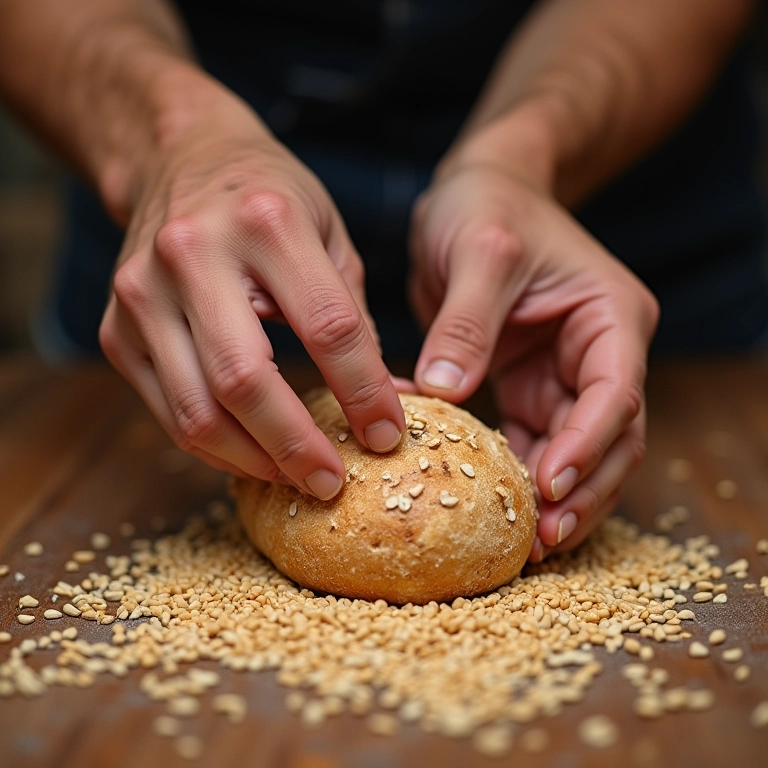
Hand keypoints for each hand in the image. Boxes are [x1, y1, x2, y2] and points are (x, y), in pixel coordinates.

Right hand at [99, 87, 403, 497]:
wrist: (180, 159)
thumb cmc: (270, 199)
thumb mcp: (330, 235)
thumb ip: (353, 317)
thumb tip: (380, 403)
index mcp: (266, 222)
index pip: (327, 329)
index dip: (363, 393)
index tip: (388, 435)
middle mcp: (193, 255)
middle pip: (245, 381)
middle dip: (296, 447)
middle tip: (333, 482)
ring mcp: (143, 294)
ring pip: (196, 410)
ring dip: (252, 461)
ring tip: (294, 477)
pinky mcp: (115, 328)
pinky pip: (168, 410)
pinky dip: (213, 447)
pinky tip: (251, 454)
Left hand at [409, 164, 658, 557]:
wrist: (476, 195)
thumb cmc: (489, 207)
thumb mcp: (481, 253)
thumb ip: (467, 321)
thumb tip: (445, 391)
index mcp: (611, 318)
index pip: (616, 393)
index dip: (589, 445)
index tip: (551, 485)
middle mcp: (598, 354)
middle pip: (609, 439)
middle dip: (582, 490)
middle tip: (544, 539)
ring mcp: (564, 377)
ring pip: (574, 453)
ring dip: (556, 499)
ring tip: (527, 544)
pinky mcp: (528, 388)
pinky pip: (530, 444)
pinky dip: (518, 477)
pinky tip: (500, 509)